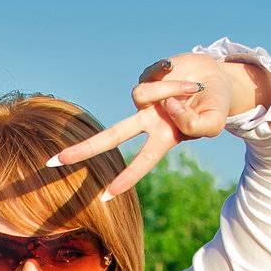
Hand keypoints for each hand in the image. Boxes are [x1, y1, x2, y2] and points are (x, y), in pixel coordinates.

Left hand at [53, 52, 235, 198]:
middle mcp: (147, 123)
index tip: (105, 198)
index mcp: (162, 140)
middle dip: (83, 150)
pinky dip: (169, 75)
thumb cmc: (216, 107)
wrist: (218, 76)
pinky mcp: (146, 76)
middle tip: (52, 163)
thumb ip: (194, 125)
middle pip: (110, 137)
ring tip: (191, 89)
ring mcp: (145, 100)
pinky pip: (151, 76)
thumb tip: (166, 109)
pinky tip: (177, 73)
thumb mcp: (213, 123)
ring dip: (172, 91)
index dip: (125, 179)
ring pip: (143, 96)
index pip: (141, 163)